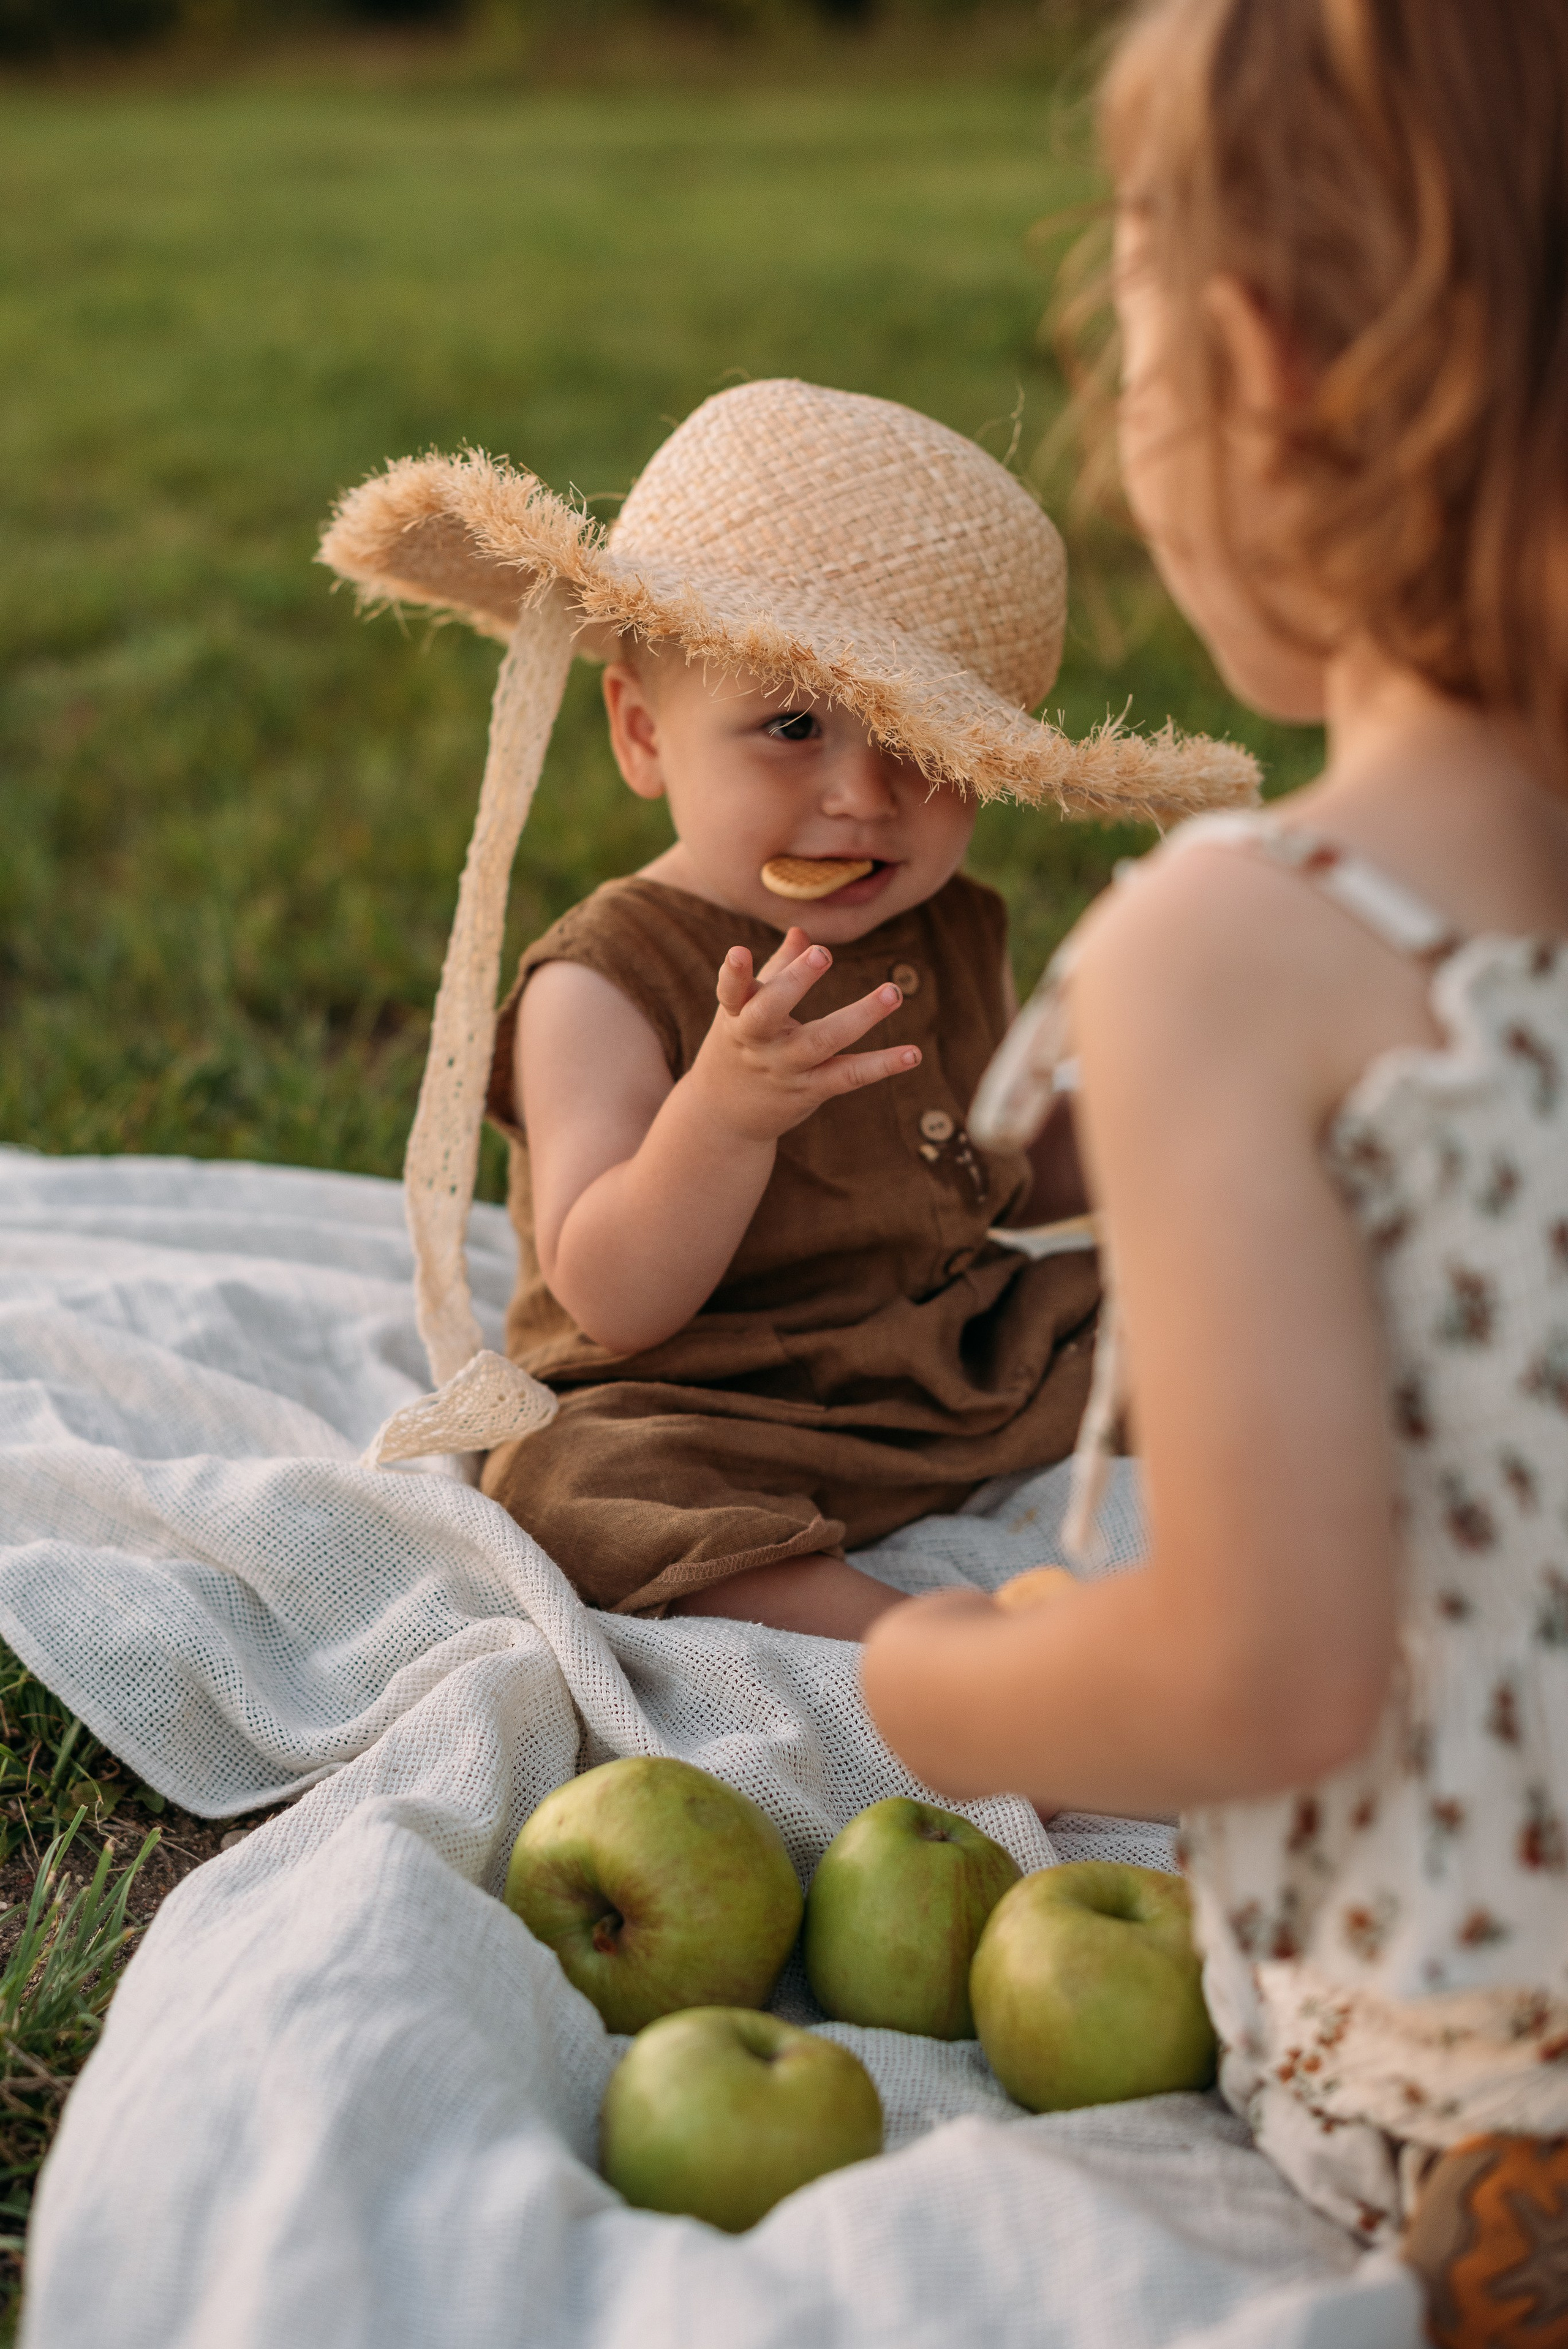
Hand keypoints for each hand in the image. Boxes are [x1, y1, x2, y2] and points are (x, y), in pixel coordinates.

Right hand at [687, 925, 921, 1143]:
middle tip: (821, 953)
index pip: (731, 991)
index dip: (733, 973)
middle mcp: (757, 1041)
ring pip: (820, 1041)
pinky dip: (882, 1065)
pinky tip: (913, 1054)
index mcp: (737, 1014)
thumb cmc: (741, 1045)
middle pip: (769, 1012)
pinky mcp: (809, 1091)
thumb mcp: (747, 1010)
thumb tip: (802, 931)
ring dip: (859, 1016)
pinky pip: (848, 1076)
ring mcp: (784, 1067)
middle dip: (794, 981)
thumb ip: (776, 969)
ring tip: (893, 992)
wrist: (725, 1115)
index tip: (738, 951)